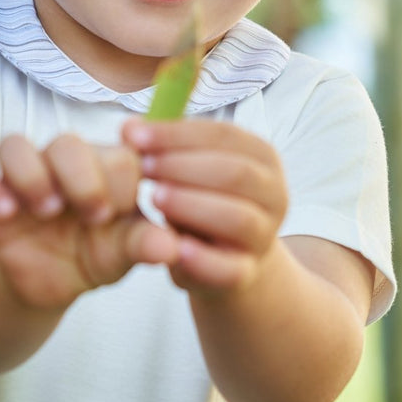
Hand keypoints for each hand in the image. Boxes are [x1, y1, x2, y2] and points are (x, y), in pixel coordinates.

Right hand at [0, 132, 177, 308]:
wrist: (52, 283)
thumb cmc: (97, 255)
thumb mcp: (123, 255)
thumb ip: (144, 246)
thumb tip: (170, 248)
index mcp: (106, 169)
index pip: (117, 153)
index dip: (120, 183)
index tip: (114, 215)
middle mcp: (63, 163)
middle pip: (67, 142)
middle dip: (80, 177)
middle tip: (90, 216)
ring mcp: (23, 176)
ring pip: (14, 146)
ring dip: (30, 176)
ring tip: (46, 212)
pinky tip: (3, 214)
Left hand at [122, 118, 287, 295]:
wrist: (222, 264)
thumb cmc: (201, 206)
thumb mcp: (185, 174)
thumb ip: (161, 150)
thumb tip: (128, 127)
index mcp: (262, 158)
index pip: (224, 135)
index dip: (177, 134)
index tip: (134, 136)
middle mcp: (273, 194)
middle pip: (235, 172)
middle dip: (183, 166)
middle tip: (143, 167)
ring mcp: (264, 236)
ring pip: (238, 217)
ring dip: (193, 205)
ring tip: (154, 199)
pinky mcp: (247, 274)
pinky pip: (230, 268)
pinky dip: (204, 259)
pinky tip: (175, 248)